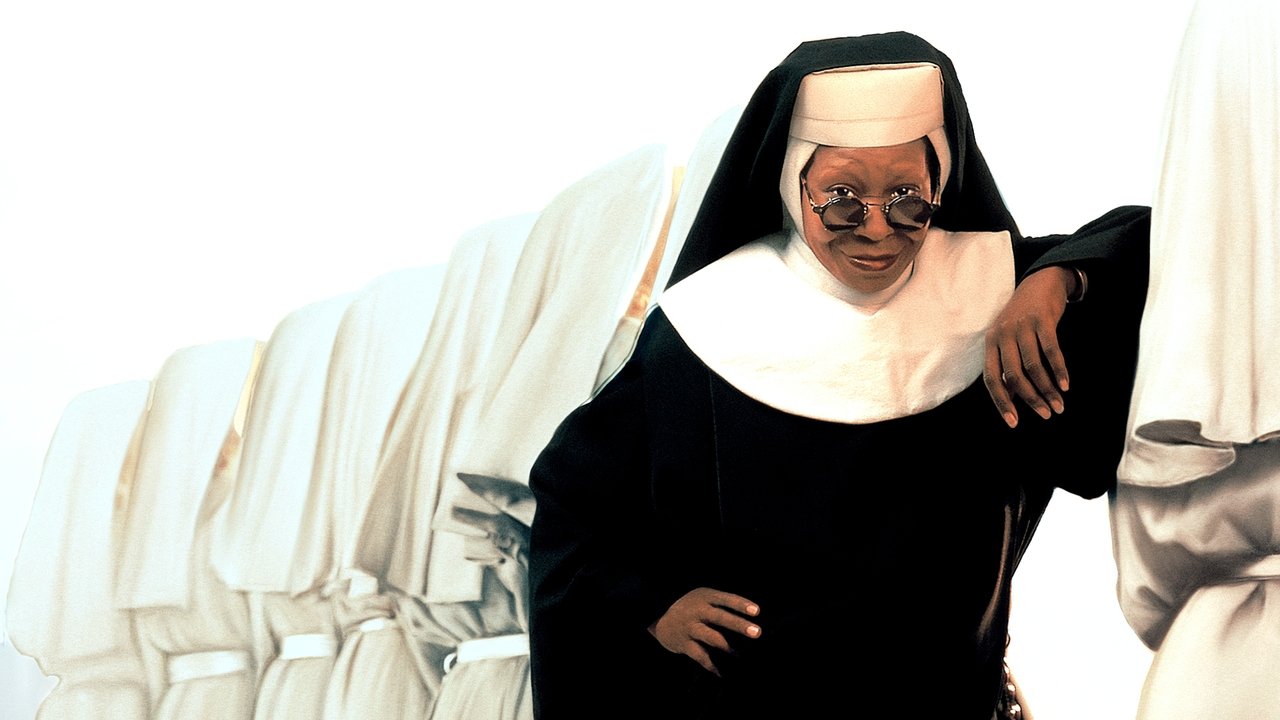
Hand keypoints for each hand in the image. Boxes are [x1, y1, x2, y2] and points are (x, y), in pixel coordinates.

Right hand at [647, 587, 761, 675]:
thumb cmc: (693, 608)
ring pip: (711, 637)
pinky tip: (722, 672)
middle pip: (720, 617)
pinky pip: (700, 656)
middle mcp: (698, 611)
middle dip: (739, 625)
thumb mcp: (705, 599)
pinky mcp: (685, 644)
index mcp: (706, 598)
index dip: (741, 605)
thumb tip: (749, 620)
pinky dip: (712, 665)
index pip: (726, 599)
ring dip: (727, 647)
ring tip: (740, 656)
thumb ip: (722, 605)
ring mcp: (691, 628)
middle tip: (757, 632)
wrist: (661, 619)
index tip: (757, 611)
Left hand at [984, 266, 1078, 427]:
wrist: (1039, 282)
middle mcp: (1002, 335)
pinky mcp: (1042, 320)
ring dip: (1047, 389)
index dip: (1002, 402)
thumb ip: (1008, 364)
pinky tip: (1066, 385)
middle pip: (1013, 376)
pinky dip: (1059, 370)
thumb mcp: (1008, 339)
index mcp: (991, 343)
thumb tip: (1014, 397)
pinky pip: (1051, 351)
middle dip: (1031, 399)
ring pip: (1033, 367)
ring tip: (1059, 405)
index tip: (1014, 422)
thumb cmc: (1022, 318)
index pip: (992, 379)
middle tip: (1046, 415)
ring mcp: (1022, 327)